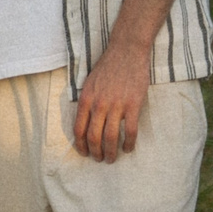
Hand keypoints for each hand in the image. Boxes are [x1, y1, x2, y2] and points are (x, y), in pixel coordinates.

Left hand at [73, 44, 150, 161]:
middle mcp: (99, 104)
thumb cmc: (107, 67)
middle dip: (96, 153)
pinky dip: (129, 143)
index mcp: (85, 100)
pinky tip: (129, 148)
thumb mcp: (89, 83)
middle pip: (94, 137)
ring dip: (111, 152)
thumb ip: (87, 102)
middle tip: (100, 160)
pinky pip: (130, 130)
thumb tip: (85, 122)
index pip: (79, 129)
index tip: (85, 153)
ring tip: (113, 159)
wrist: (126, 51)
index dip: (81, 145)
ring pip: (111, 137)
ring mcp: (116, 105)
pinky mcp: (133, 104)